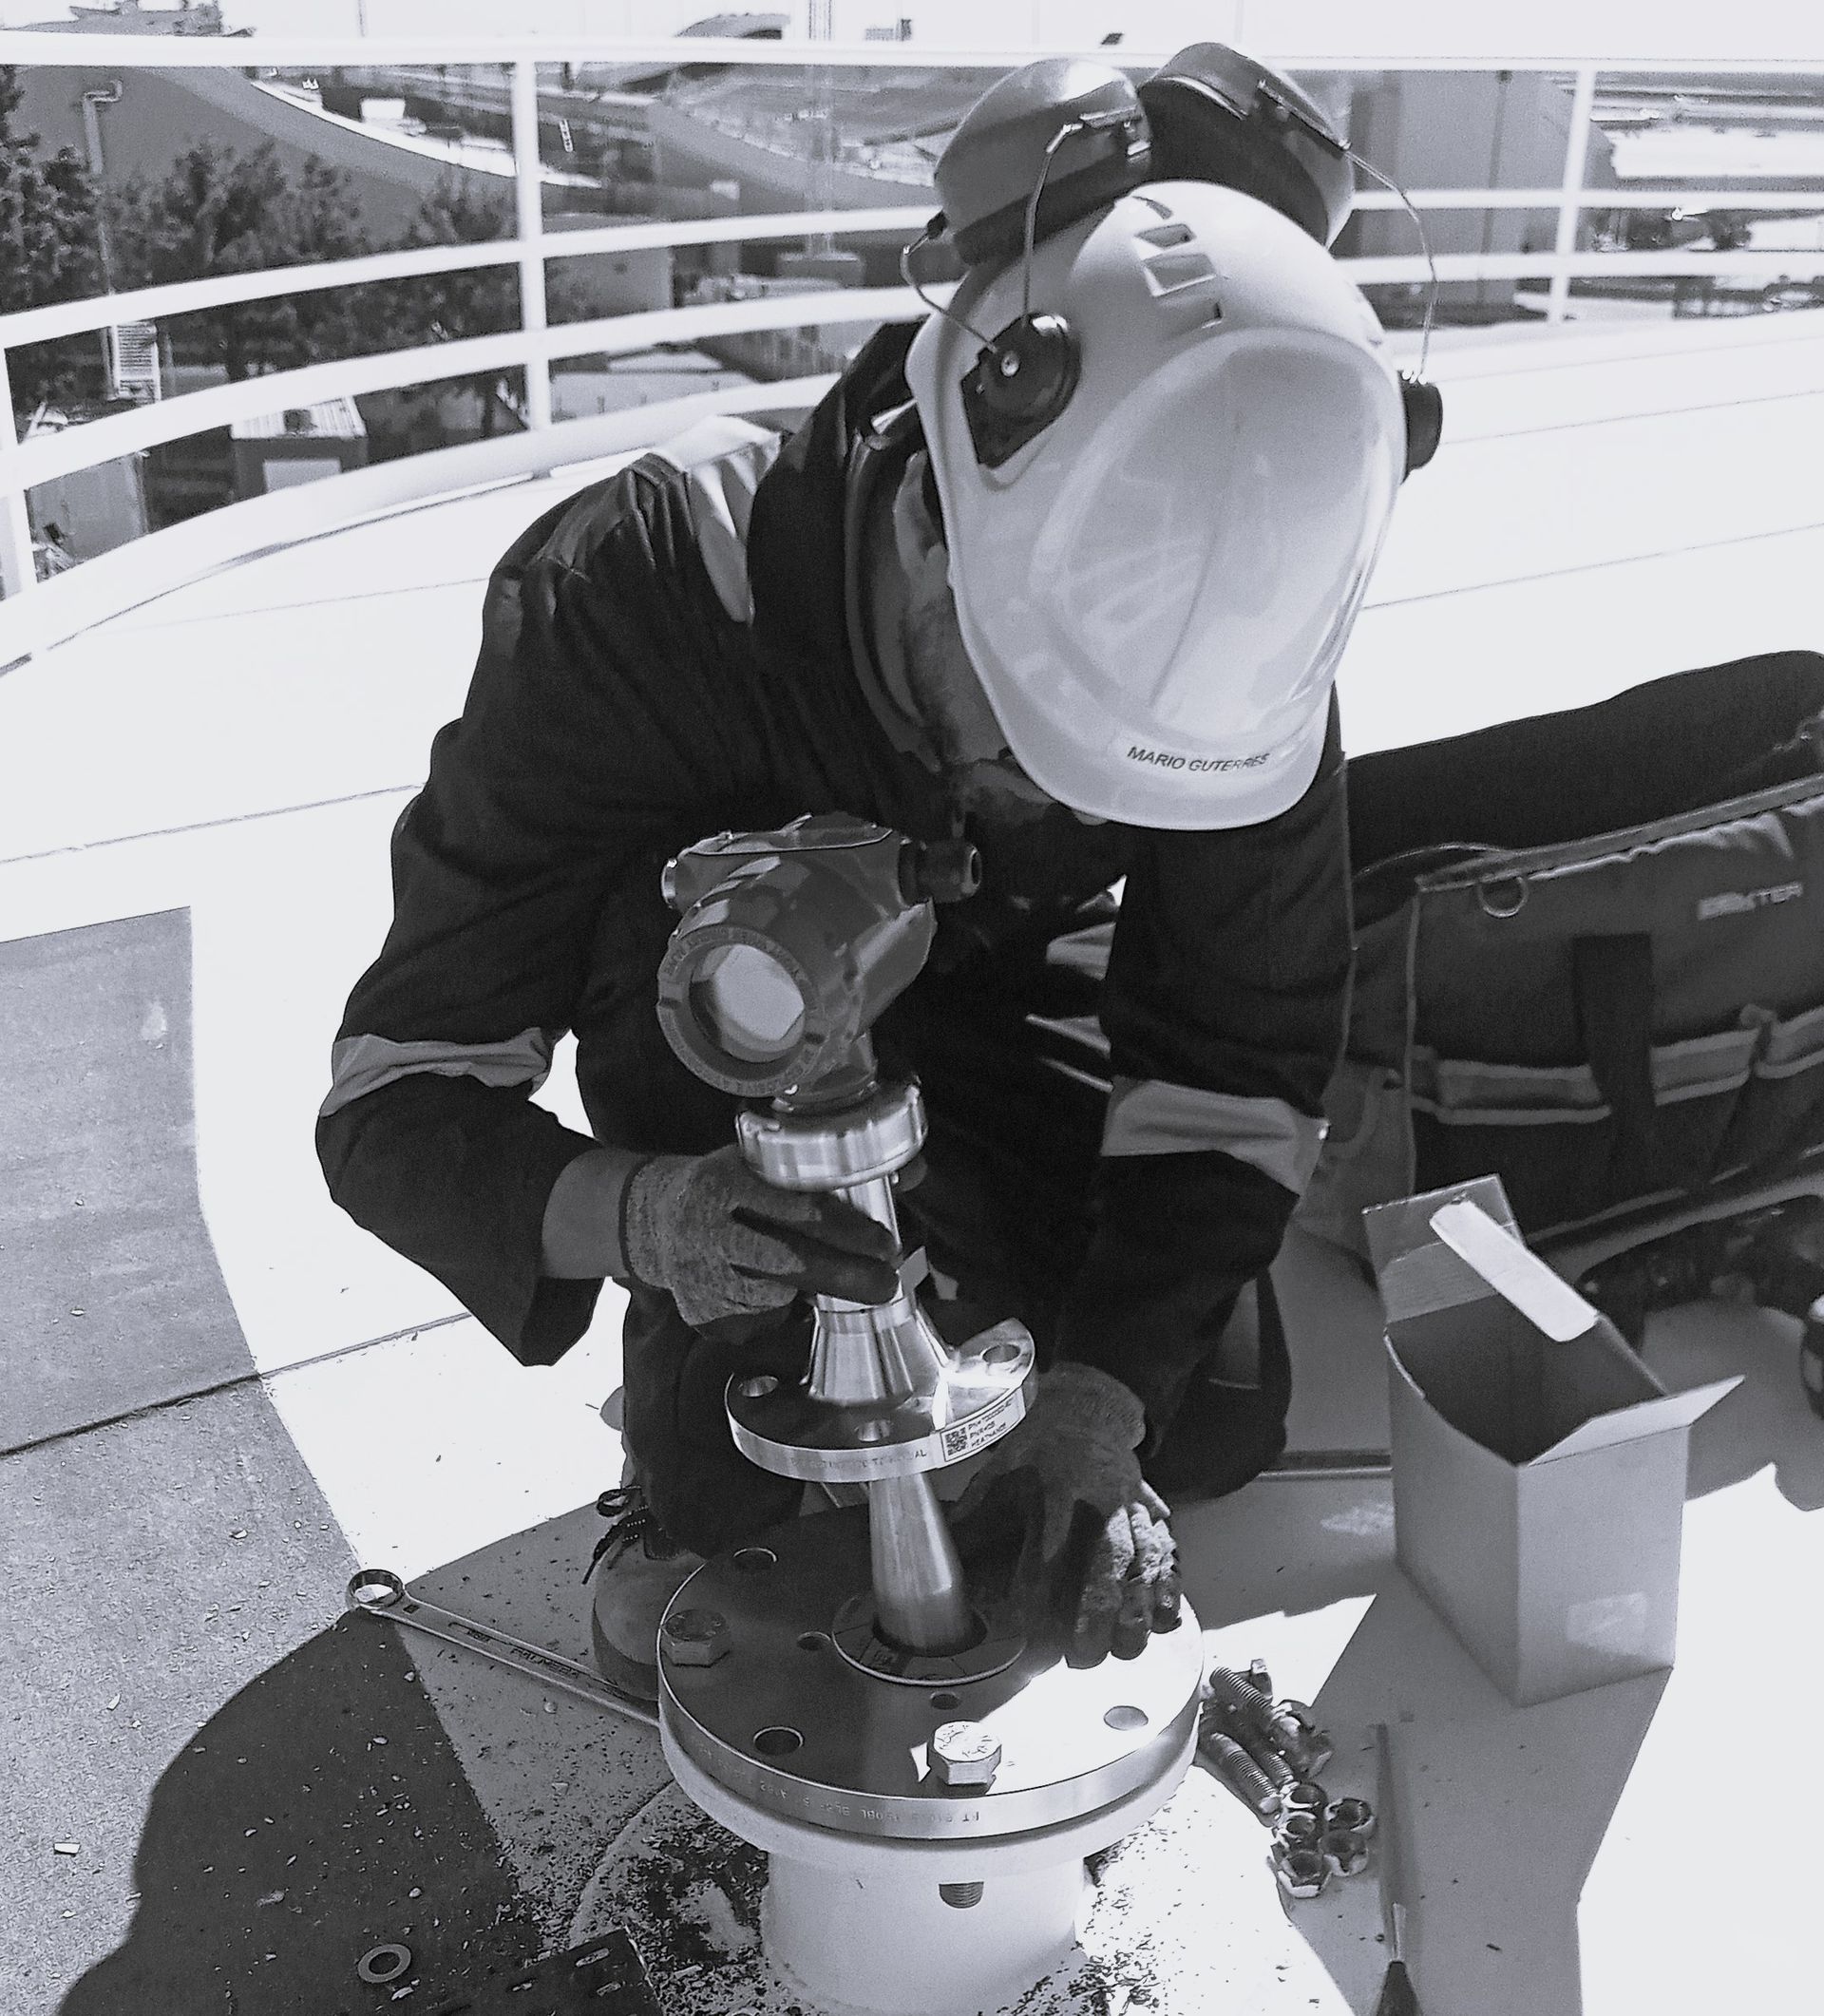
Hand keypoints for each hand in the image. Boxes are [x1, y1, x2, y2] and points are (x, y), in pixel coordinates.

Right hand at [621, 1145, 901, 1328]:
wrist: (649, 1219)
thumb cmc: (725, 1186)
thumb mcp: (764, 1162)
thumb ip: (832, 1170)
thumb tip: (913, 1172)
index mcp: (724, 1184)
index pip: (794, 1208)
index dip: (846, 1228)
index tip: (885, 1242)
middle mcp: (707, 1231)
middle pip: (789, 1262)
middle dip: (846, 1276)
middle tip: (886, 1283)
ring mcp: (699, 1277)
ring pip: (776, 1298)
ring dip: (809, 1295)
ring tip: (823, 1279)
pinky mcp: (699, 1314)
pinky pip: (757, 1323)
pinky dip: (777, 1312)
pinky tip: (772, 1291)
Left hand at [951, 1360, 1179, 1666]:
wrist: (1087, 1411)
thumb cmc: (1037, 1449)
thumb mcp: (1000, 1470)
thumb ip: (972, 1512)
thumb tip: (937, 1546)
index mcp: (1058, 1484)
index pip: (1050, 1537)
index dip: (1039, 1579)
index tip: (1027, 1619)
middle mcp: (1101, 1496)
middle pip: (1107, 1555)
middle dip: (1099, 1608)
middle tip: (1084, 1654)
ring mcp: (1133, 1504)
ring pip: (1144, 1557)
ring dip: (1140, 1605)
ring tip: (1132, 1646)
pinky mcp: (1152, 1511)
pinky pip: (1167, 1549)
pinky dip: (1169, 1584)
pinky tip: (1168, 1619)